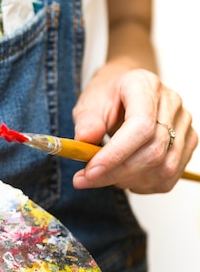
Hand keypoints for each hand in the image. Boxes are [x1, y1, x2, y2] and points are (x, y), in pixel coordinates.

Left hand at [72, 63, 196, 192]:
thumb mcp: (88, 103)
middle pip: (153, 150)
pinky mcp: (186, 143)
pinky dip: (144, 185)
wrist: (124, 90)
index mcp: (144, 86)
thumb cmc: (107, 96)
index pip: (140, 126)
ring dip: (129, 180)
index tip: (91, 171)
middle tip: (87, 179)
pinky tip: (123, 178)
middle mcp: (171, 103)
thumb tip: (84, 142)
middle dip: (117, 172)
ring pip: (164, 167)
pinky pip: (170, 176)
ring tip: (103, 176)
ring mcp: (183, 124)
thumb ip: (86, 122)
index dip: (116, 153)